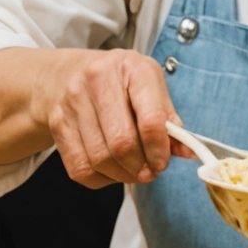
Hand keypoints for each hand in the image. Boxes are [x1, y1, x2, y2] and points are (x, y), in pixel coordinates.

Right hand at [40, 50, 190, 187]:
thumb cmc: (120, 82)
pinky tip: (112, 171)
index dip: (160, 150)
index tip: (163, 162)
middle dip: (141, 167)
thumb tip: (190, 152)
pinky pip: (79, 167)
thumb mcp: (151, 88)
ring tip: (134, 172)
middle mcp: (100, 81)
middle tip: (150, 172)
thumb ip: (170, 120)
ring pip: (100, 159)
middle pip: (122, 143)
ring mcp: (73, 102)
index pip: (151, 120)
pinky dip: (100, 179)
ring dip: (123, 176)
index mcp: (134, 69)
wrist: (68, 74)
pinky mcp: (58, 123)